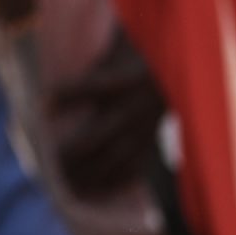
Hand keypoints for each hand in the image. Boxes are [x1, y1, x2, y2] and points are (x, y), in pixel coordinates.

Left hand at [51, 31, 165, 197]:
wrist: (192, 66)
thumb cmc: (147, 48)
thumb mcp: (126, 42)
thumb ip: (100, 56)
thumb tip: (75, 65)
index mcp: (133, 76)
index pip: (96, 86)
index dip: (68, 95)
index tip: (43, 104)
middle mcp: (140, 106)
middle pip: (103, 133)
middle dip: (76, 150)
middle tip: (52, 158)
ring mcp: (147, 127)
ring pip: (116, 156)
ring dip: (90, 172)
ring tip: (66, 184)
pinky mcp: (151, 138)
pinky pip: (134, 165)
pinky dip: (115, 180)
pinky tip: (95, 192)